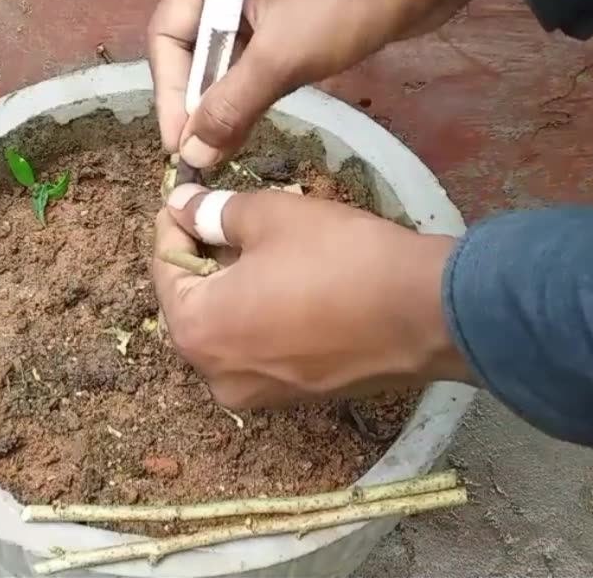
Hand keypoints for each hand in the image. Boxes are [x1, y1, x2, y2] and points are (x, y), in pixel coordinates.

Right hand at [148, 0, 501, 167]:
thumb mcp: (284, 56)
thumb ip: (231, 106)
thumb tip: (191, 154)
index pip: (167, 37)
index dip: (170, 96)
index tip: (179, 147)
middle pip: (192, 47)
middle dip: (196, 101)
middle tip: (200, 155)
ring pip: (225, 54)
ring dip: (224, 99)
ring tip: (221, 148)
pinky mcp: (288, 7)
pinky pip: (255, 52)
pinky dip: (252, 86)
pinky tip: (250, 122)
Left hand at [151, 184, 472, 408]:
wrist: (427, 314)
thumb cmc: (341, 259)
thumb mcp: (271, 217)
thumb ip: (215, 213)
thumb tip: (183, 207)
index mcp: (197, 331)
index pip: (164, 266)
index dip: (175, 222)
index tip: (185, 194)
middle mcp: (215, 376)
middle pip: (191, 303)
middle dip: (204, 257)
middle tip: (225, 214)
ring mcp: (256, 395)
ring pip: (227, 328)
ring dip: (234, 286)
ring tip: (262, 243)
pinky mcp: (294, 398)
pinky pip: (260, 349)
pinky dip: (262, 315)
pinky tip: (290, 281)